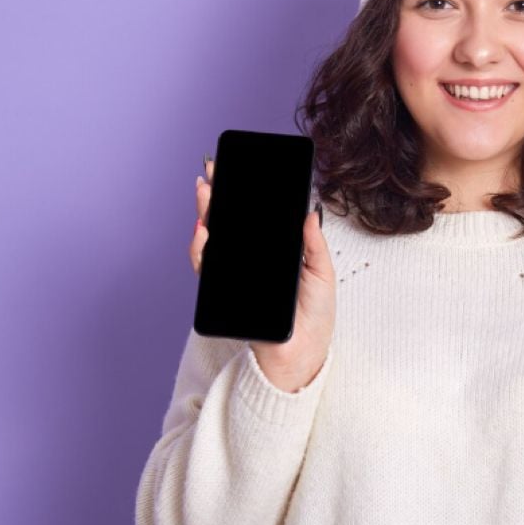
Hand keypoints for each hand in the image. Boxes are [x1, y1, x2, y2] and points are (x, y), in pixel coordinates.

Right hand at [190, 158, 335, 392]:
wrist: (303, 354)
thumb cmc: (315, 317)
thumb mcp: (321, 274)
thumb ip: (313, 244)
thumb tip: (310, 212)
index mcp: (273, 253)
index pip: (253, 218)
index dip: (243, 196)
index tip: (238, 170)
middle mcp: (249, 261)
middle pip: (228, 223)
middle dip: (217, 197)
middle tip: (213, 171)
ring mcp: (235, 276)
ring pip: (213, 240)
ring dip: (205, 215)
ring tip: (206, 193)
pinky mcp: (225, 294)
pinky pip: (207, 269)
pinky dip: (202, 250)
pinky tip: (205, 232)